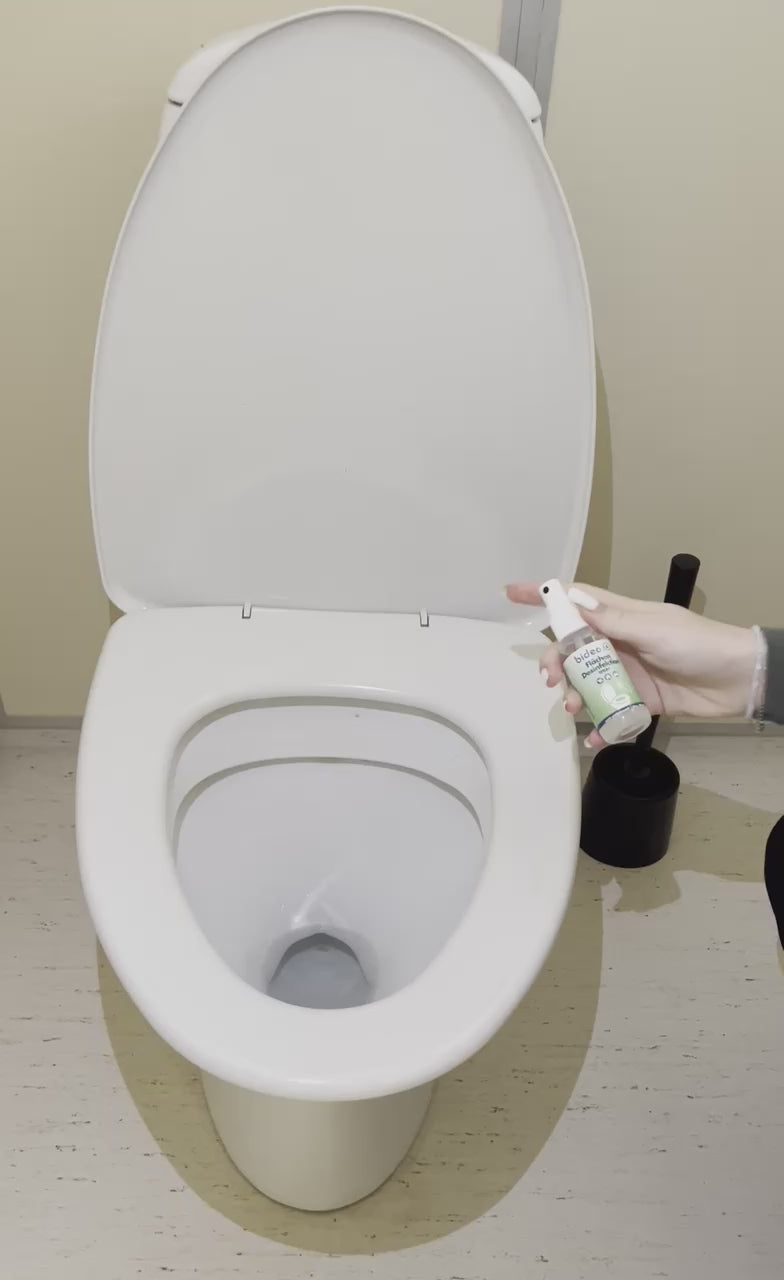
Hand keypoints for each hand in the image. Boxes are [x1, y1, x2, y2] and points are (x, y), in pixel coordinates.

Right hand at [506, 582, 757, 747]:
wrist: (736, 681)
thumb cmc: (699, 645)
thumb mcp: (654, 628)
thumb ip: (613, 620)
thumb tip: (574, 600)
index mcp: (621, 615)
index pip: (574, 600)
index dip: (543, 594)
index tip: (511, 593)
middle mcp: (618, 642)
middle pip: (571, 649)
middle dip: (554, 662)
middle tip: (550, 679)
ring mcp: (625, 673)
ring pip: (584, 683)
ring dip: (573, 696)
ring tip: (575, 710)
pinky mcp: (637, 701)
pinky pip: (608, 714)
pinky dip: (598, 727)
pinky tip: (594, 737)